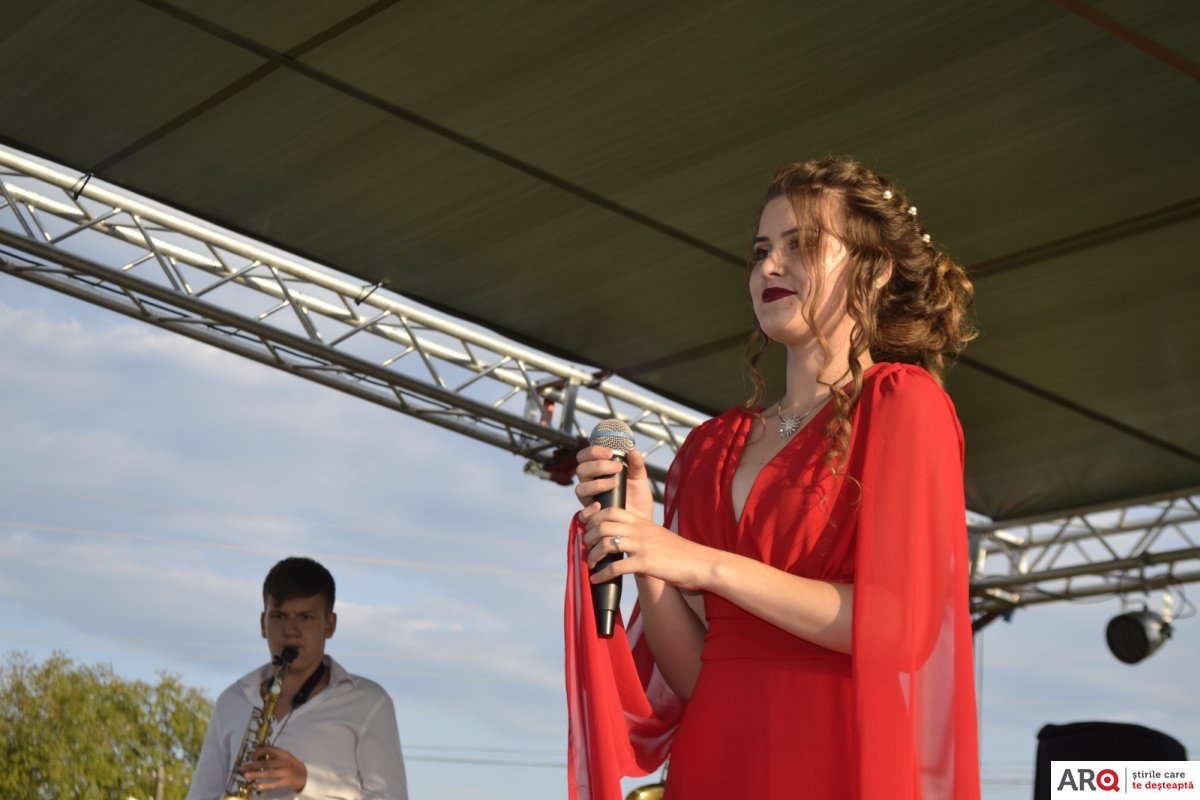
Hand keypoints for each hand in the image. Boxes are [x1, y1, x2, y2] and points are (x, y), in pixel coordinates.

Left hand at [242, 745, 306, 792]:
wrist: (306, 776)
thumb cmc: (292, 766)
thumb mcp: (285, 757)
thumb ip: (274, 756)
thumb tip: (257, 758)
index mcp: (283, 754)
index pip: (269, 749)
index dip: (258, 753)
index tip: (251, 758)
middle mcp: (284, 762)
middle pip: (266, 763)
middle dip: (252, 766)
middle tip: (241, 769)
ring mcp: (286, 772)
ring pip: (269, 773)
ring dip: (256, 774)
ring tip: (246, 776)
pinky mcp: (288, 782)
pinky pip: (276, 784)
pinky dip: (267, 785)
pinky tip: (258, 786)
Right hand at [574, 445, 653, 519]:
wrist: (641, 521)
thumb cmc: (638, 498)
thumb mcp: (640, 478)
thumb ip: (636, 464)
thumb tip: (634, 451)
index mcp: (597, 472)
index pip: (585, 457)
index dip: (593, 452)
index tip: (610, 453)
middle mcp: (590, 484)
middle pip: (581, 470)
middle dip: (598, 466)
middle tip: (617, 467)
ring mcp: (589, 500)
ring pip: (580, 489)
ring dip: (597, 483)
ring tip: (616, 483)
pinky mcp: (592, 517)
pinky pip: (582, 513)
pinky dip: (590, 508)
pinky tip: (600, 504)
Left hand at [581, 505, 714, 591]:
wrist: (700, 563)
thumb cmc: (678, 552)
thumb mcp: (656, 535)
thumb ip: (638, 533)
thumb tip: (619, 539)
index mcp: (641, 521)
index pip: (610, 510)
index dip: (594, 518)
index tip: (587, 529)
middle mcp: (640, 530)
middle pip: (603, 525)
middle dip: (589, 537)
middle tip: (587, 547)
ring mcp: (642, 546)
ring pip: (606, 544)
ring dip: (593, 555)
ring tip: (590, 564)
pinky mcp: (646, 563)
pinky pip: (616, 567)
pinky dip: (602, 574)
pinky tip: (597, 579)